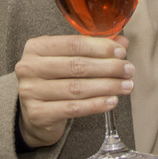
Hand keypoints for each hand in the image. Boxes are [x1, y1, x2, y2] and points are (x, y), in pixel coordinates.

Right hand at [15, 35, 133, 148]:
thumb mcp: (69, 58)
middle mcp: (29, 67)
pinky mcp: (37, 114)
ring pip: (77, 88)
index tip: (121, 52)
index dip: (101, 47)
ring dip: (107, 86)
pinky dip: (96, 105)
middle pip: (77, 66)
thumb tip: (122, 43)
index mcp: (37, 47)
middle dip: (108, 68)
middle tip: (128, 70)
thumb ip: (93, 48)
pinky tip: (111, 101)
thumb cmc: (54, 80)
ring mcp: (30, 91)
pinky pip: (73, 108)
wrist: (34, 115)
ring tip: (126, 86)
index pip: (74, 43)